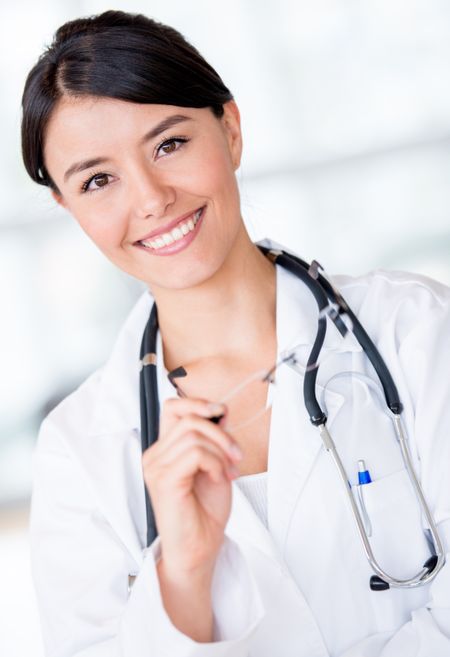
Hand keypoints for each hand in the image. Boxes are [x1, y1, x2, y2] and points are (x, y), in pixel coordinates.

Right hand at [142, 397, 242, 578]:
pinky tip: (219, 478)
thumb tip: (220, 411)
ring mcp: (156, 467)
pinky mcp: (164, 480)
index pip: (173, 407)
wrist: (199, 550)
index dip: (198, 403)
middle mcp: (155, 456)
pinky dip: (215, 463)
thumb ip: (213, 439)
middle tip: (236, 455)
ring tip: (228, 471)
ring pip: (193, 433)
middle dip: (220, 432)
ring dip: (221, 450)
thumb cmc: (204, 514)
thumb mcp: (215, 465)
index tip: (221, 413)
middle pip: (188, 418)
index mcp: (165, 451)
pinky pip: (195, 453)